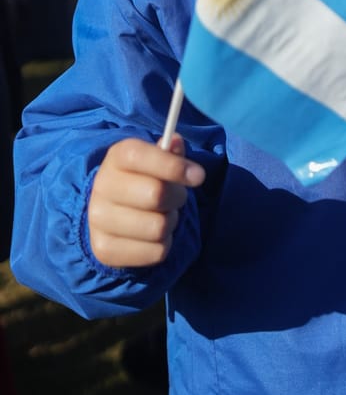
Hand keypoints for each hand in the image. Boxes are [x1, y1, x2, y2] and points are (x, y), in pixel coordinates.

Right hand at [88, 134, 205, 267]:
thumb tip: (176, 141)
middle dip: (177, 197)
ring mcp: (98, 221)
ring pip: (158, 227)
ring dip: (170, 222)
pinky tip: (151, 236)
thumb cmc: (144, 180)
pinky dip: (163, 245)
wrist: (111, 213)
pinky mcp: (104, 251)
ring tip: (161, 215)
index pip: (140, 156)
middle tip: (175, 198)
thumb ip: (169, 151)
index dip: (173, 166)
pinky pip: (156, 252)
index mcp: (116, 158)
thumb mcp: (156, 161)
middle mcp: (101, 187)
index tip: (199, 176)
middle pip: (156, 194)